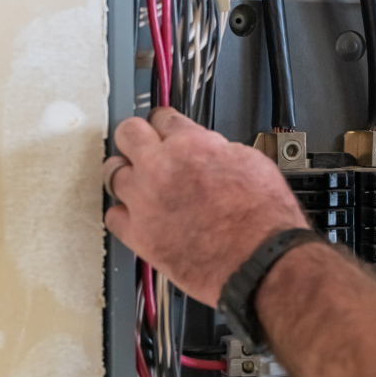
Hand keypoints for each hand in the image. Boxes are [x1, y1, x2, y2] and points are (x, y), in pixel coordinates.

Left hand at [103, 108, 307, 306]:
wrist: (260, 259)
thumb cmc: (263, 218)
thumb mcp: (251, 163)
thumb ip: (218, 150)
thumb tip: (207, 150)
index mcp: (191, 145)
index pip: (163, 118)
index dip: (166, 122)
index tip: (164, 127)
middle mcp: (160, 168)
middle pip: (128, 133)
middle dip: (137, 136)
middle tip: (143, 145)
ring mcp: (144, 201)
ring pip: (112, 173)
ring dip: (126, 173)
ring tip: (137, 181)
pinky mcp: (138, 235)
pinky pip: (113, 216)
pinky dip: (124, 214)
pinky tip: (137, 215)